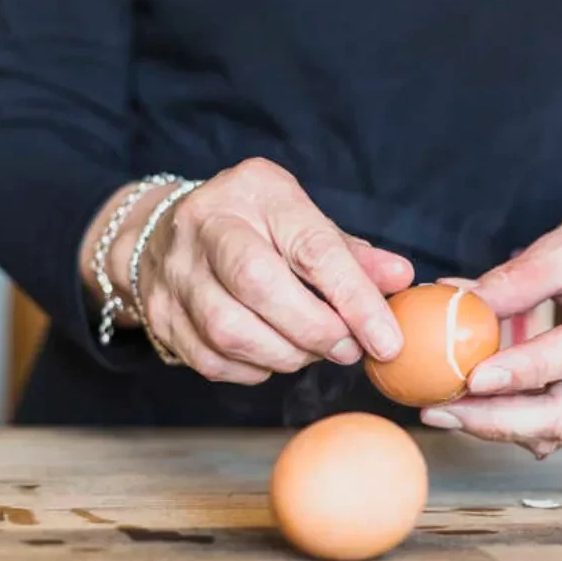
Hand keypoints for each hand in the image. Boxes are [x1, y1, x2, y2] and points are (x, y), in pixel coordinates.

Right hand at [83, 157, 413, 382]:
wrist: (167, 233)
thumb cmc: (256, 227)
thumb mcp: (305, 222)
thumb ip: (352, 255)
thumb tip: (401, 279)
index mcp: (255, 190)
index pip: (312, 248)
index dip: (355, 299)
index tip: (387, 340)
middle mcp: (206, 224)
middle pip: (259, 285)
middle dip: (315, 329)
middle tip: (348, 349)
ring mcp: (176, 271)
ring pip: (230, 330)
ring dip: (285, 355)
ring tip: (313, 351)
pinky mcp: (160, 315)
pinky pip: (212, 360)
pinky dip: (254, 369)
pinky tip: (275, 356)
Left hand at [419, 181, 561, 457]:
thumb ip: (518, 278)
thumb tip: (459, 304)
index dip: (526, 371)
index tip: (473, 378)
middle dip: (500, 420)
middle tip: (441, 410)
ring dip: (499, 427)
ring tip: (443, 410)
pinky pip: (561, 426)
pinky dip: (515, 423)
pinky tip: (473, 409)